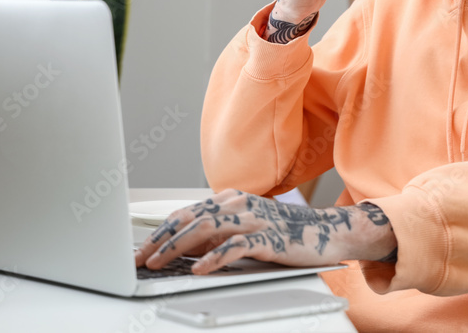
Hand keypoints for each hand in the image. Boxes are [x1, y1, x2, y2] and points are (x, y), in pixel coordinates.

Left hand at [133, 190, 396, 274]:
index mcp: (231, 199)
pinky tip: (199, 269)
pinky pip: (236, 246)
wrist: (328, 232)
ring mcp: (255, 219)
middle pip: (190, 218)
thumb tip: (182, 249)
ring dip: (177, 247)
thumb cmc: (285, 233)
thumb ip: (218, 234)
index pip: (187, 213)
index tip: (141, 249)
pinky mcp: (270, 238)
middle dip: (160, 239)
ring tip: (158, 263)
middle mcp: (239, 204)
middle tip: (139, 259)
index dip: (161, 231)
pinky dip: (214, 258)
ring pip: (206, 229)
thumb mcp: (246, 228)